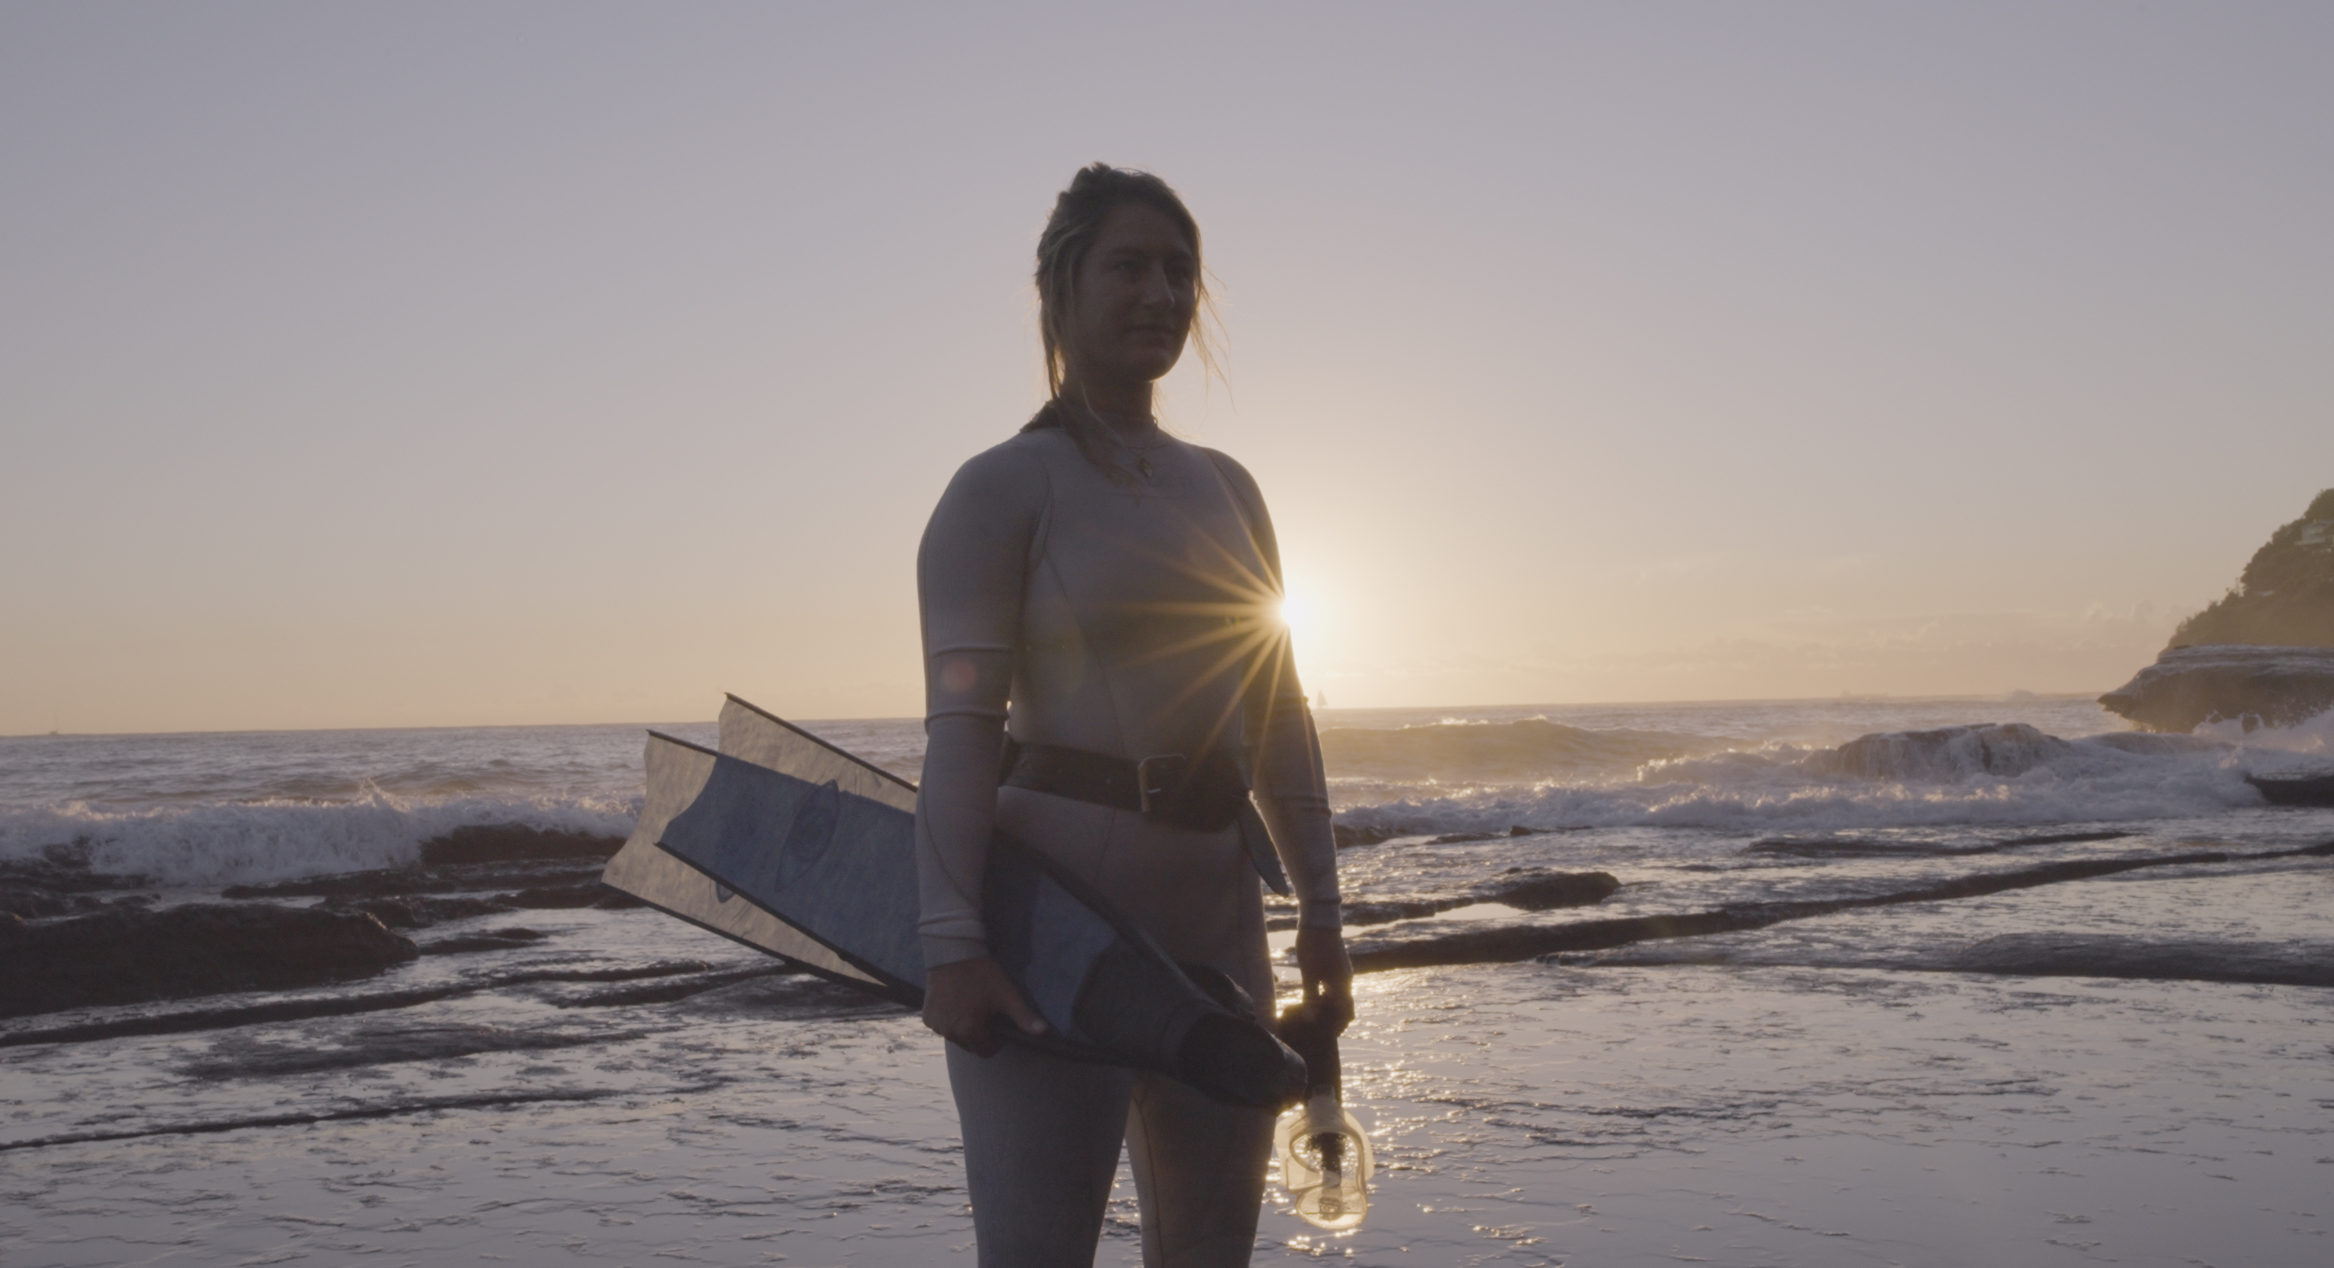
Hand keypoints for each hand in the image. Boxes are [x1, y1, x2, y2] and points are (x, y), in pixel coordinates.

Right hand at [921, 956, 1047, 1056]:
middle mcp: (949, 1032)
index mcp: (969, 1030)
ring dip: (965, 1029)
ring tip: (971, 1006)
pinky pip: (943, 1028)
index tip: (998, 1021)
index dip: (997, 1040)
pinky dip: (951, 1021)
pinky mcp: (927, 1017)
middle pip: (971, 1046)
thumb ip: (1024, 1017)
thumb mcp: (1006, 995)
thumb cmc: (982, 973)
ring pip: (956, 1038)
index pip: (987, 1051)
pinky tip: (957, 1004)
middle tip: (986, 1012)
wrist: (952, 952)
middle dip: (981, 1034)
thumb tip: (1044, 1033)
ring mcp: (936, 1026)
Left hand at [1293, 924, 1353, 1031]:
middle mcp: (1347, 979)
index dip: (1338, 1026)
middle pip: (1345, 1006)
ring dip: (1331, 1008)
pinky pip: (1337, 987)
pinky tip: (1315, 997)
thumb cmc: (1313, 946)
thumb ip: (1310, 996)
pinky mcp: (1337, 965)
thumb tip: (1311, 1019)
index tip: (1325, 1036)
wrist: (1319, 919)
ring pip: (1341, 996)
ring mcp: (1343, 972)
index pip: (1346, 1013)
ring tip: (1314, 1015)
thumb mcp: (1309, 973)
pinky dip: (1329, 996)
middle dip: (1335, 1019)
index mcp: (1342, 984)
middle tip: (1318, 1029)